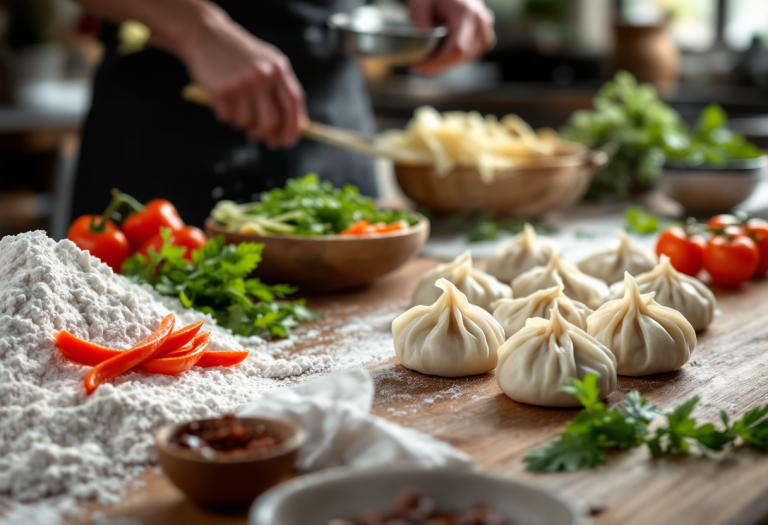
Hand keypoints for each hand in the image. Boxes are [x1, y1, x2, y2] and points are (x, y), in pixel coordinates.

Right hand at [177, 7, 306, 147]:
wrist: (205, 34)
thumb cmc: (237, 54)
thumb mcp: (266, 62)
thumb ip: (281, 89)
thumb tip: (293, 127)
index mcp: (278, 68)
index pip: (293, 105)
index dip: (293, 128)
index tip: (288, 141)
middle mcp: (263, 76)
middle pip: (271, 121)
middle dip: (266, 135)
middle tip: (258, 136)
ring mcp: (242, 83)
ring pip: (248, 123)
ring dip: (241, 122)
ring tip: (235, 105)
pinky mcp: (222, 91)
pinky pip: (228, 119)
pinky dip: (226, 116)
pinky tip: (223, 100)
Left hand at [408, 0, 494, 74]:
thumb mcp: (421, 1)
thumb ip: (419, 16)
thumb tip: (422, 35)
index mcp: (466, 13)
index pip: (456, 48)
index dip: (437, 62)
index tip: (419, 67)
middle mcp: (480, 22)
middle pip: (461, 56)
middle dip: (438, 65)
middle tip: (418, 66)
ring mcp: (485, 30)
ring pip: (467, 58)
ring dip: (447, 62)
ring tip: (429, 58)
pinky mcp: (486, 36)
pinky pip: (472, 55)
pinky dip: (457, 58)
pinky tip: (444, 53)